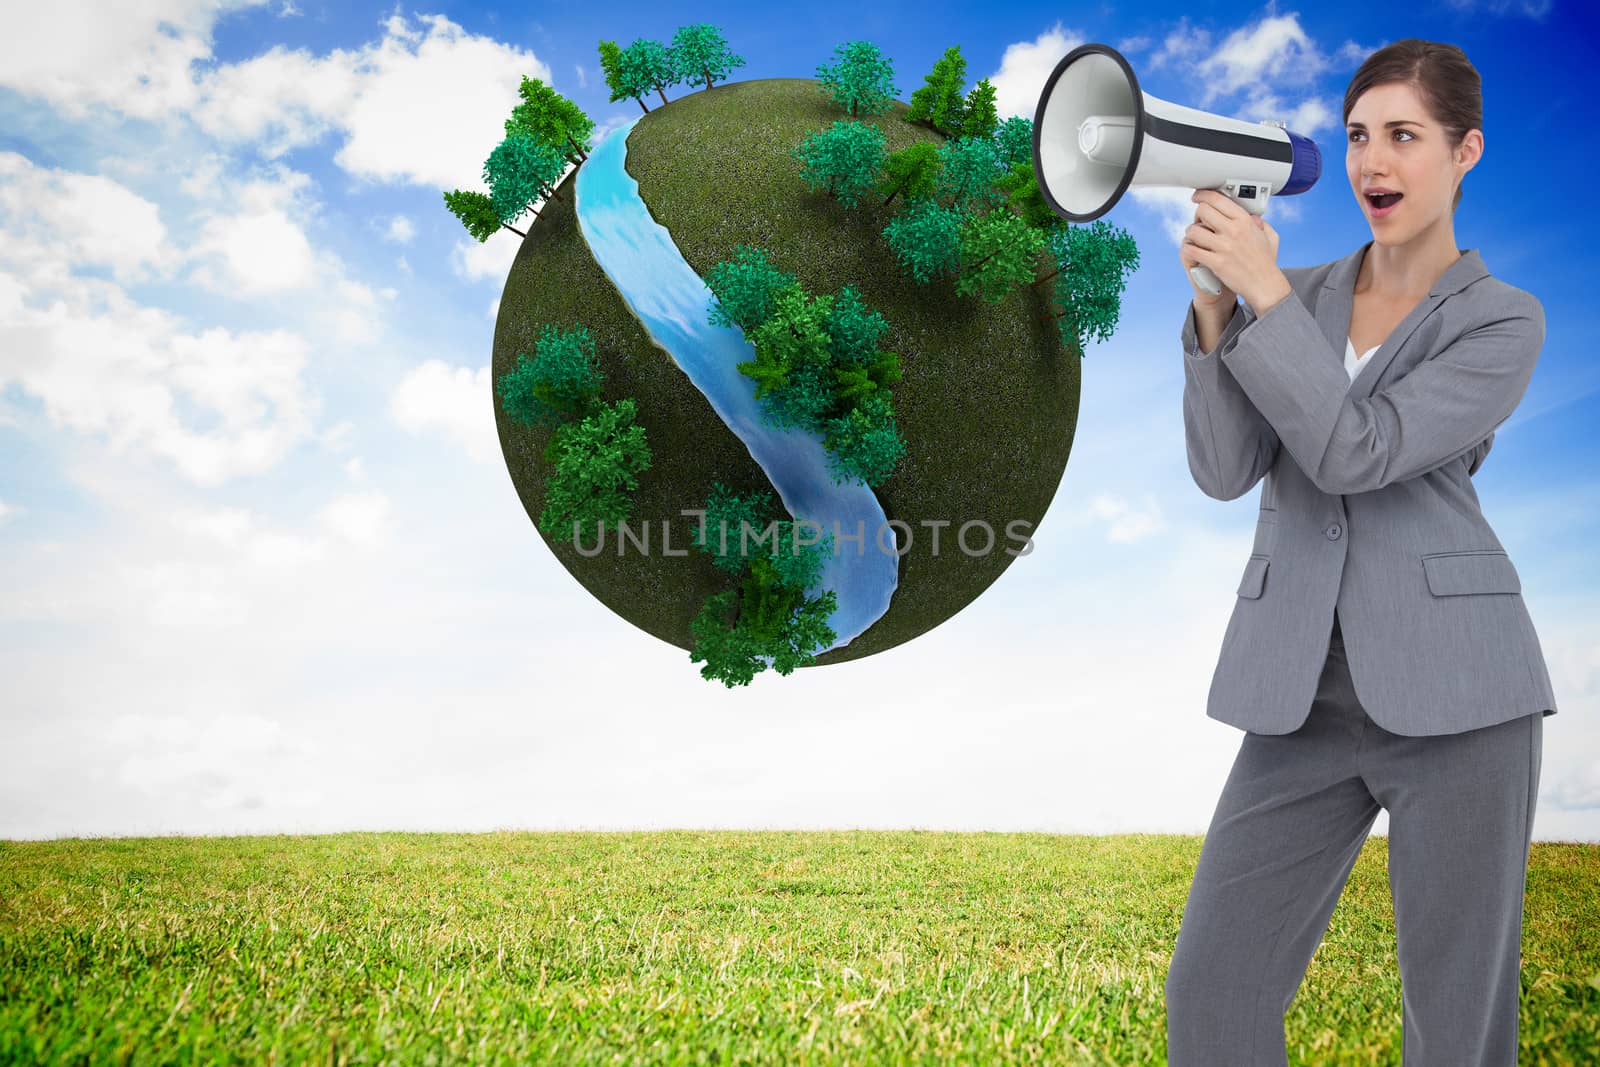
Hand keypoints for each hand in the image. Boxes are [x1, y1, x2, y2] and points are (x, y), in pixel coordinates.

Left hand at [1181, 189, 1287, 313]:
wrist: (1264, 284)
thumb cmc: (1266, 262)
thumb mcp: (1269, 236)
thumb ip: (1259, 223)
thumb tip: (1252, 217)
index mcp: (1244, 220)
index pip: (1218, 199)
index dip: (1203, 195)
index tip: (1197, 196)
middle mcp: (1234, 230)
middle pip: (1203, 211)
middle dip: (1197, 216)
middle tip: (1198, 222)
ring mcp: (1224, 246)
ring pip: (1193, 230)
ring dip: (1190, 234)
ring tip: (1194, 239)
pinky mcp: (1216, 262)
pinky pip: (1192, 250)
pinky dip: (1188, 249)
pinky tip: (1192, 251)